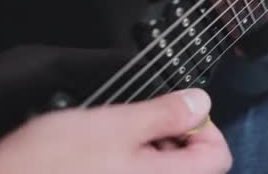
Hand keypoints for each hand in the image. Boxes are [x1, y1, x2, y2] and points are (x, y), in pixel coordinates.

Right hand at [0, 89, 231, 173]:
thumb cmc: (50, 165)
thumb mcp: (115, 125)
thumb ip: (165, 113)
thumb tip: (200, 101)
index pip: (217, 156)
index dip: (205, 126)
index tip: (182, 110)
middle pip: (193, 166)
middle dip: (176, 136)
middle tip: (144, 119)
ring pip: (166, 173)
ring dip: (154, 150)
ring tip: (119, 136)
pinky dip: (134, 165)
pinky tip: (107, 155)